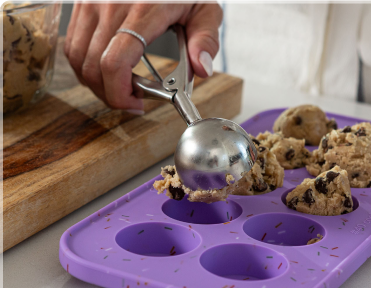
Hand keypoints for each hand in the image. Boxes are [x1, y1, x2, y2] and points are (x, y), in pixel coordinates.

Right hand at [64, 1, 221, 113]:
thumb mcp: (205, 9)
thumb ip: (206, 40)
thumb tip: (201, 70)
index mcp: (144, 9)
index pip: (115, 61)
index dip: (119, 92)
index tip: (136, 104)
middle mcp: (111, 4)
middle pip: (92, 65)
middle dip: (110, 93)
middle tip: (132, 101)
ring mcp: (93, 2)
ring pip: (76, 56)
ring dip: (94, 81)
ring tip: (121, 88)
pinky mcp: (84, 2)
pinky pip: (73, 41)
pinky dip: (86, 63)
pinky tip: (108, 69)